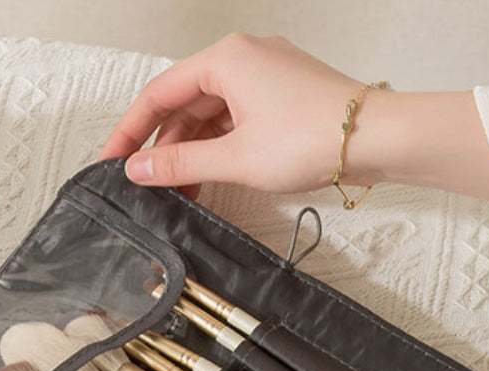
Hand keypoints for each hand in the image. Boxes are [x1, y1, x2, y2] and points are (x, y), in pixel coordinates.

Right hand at [99, 33, 488, 204]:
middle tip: (143, 187)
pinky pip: (233, 121)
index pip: (158, 94)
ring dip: (190, 154)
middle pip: (183, 104)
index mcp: (225, 60)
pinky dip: (216, 149)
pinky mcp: (280, 97)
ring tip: (176, 194)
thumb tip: (138, 171)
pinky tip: (207, 181)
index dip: (129, 132)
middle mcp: (242, 59)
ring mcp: (264, 77)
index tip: (110, 163)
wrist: (377, 139)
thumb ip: (180, 165)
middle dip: (161, 148)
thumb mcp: (234, 158)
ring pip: (208, 116)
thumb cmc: (311, 138)